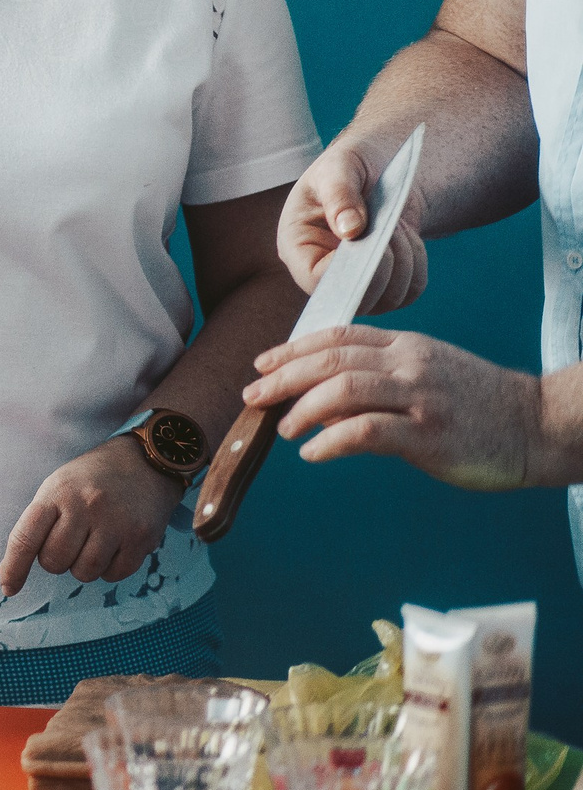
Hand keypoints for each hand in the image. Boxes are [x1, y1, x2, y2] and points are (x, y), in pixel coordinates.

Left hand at [0, 438, 179, 594]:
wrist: (144, 462)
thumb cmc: (91, 480)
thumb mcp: (57, 487)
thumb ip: (35, 525)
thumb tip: (8, 572)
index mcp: (57, 492)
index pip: (25, 538)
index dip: (13, 568)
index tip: (8, 588)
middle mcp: (86, 506)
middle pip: (55, 562)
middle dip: (56, 561)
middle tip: (69, 541)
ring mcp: (116, 522)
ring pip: (85, 572)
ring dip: (83, 567)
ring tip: (92, 542)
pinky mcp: (142, 537)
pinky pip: (114, 574)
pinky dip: (109, 570)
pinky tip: (113, 547)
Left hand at [246, 325, 536, 488]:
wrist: (537, 424)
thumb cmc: (476, 405)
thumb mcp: (425, 375)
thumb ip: (375, 380)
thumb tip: (319, 402)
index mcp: (405, 346)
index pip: (337, 336)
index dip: (292, 348)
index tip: (262, 364)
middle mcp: (408, 364)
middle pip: (330, 359)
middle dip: (283, 376)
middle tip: (253, 396)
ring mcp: (420, 397)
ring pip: (343, 388)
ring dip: (301, 408)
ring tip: (283, 428)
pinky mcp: (430, 434)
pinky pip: (366, 431)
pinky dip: (331, 441)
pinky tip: (313, 453)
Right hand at [278, 139, 425, 311]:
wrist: (379, 172)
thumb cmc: (351, 166)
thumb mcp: (340, 167)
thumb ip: (340, 193)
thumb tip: (350, 231)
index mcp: (298, 246)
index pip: (315, 279)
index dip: (345, 268)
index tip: (366, 235)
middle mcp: (322, 274)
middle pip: (355, 298)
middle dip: (383, 263)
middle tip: (389, 225)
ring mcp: (354, 284)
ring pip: (388, 298)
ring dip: (404, 260)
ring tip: (396, 225)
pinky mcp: (384, 287)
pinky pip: (410, 292)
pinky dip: (417, 264)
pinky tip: (406, 237)